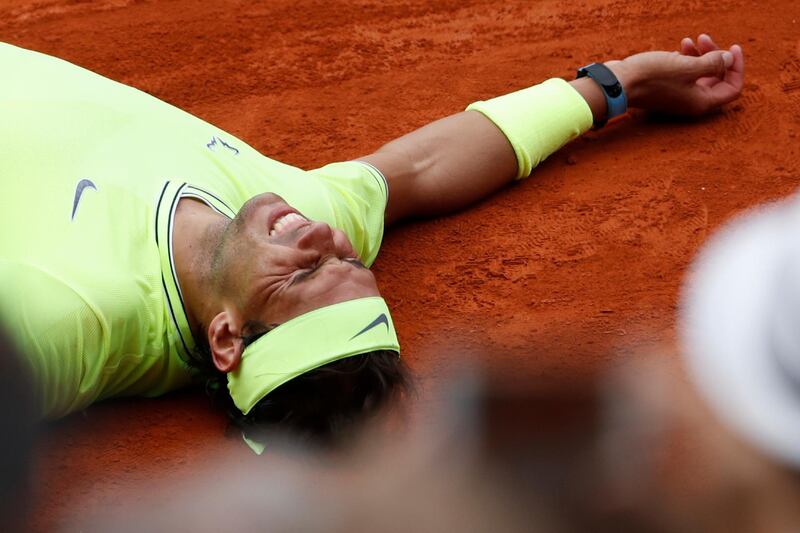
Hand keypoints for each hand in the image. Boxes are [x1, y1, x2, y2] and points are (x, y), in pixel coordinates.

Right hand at [606, 34, 743, 116]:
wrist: (618, 83)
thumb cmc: (652, 77)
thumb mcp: (687, 66)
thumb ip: (713, 63)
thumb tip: (728, 59)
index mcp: (701, 102)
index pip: (733, 88)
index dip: (737, 67)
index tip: (732, 48)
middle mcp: (691, 102)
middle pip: (717, 79)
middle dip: (716, 57)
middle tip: (705, 38)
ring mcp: (678, 96)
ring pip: (700, 74)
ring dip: (700, 55)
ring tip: (690, 40)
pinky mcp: (666, 88)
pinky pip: (685, 74)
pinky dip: (686, 60)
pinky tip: (678, 47)